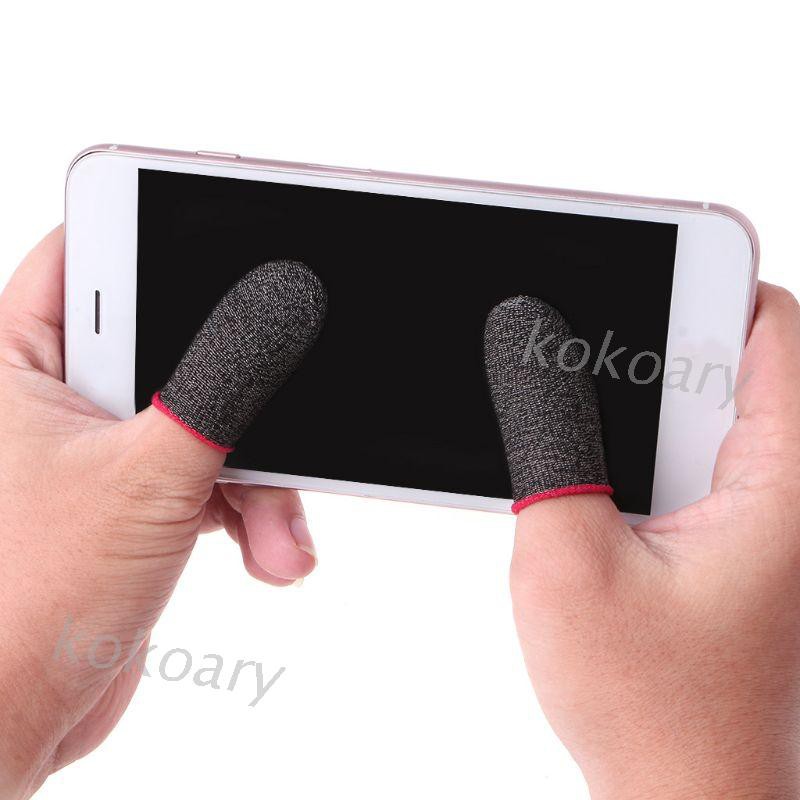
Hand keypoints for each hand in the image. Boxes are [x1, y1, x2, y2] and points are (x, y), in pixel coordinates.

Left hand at [0, 227, 317, 797]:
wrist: (17, 718)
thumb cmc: (24, 608)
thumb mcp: (148, 477)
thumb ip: (220, 387)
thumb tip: (276, 309)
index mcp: (18, 362)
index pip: (88, 254)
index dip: (159, 234)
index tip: (235, 237)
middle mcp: (59, 394)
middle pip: (176, 341)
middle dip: (239, 396)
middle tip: (274, 416)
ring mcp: (106, 444)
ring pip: (208, 414)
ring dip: (258, 475)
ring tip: (274, 531)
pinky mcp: (142, 491)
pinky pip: (215, 467)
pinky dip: (250, 506)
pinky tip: (266, 547)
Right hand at [499, 284, 799, 798]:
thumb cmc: (649, 711)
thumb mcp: (567, 556)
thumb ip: (547, 435)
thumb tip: (524, 341)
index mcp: (784, 485)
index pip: (774, 330)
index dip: (706, 281)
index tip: (637, 264)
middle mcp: (786, 495)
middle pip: (733, 361)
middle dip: (649, 346)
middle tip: (575, 359)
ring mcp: (761, 521)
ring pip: (704, 413)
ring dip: (635, 409)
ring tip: (582, 444)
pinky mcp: (729, 543)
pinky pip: (690, 461)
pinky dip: (638, 452)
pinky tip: (592, 483)